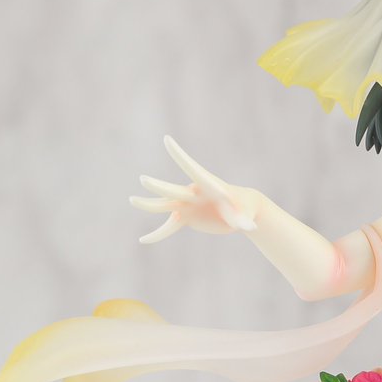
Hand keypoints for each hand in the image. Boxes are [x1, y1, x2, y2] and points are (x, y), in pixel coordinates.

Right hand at [130, 135, 259, 242]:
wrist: (240, 212)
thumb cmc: (245, 209)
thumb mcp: (245, 215)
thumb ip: (244, 220)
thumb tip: (249, 228)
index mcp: (208, 185)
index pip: (192, 168)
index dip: (180, 155)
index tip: (167, 140)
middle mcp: (193, 193)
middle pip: (173, 190)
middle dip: (160, 187)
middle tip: (144, 180)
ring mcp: (187, 205)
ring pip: (165, 205)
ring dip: (149, 204)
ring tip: (133, 200)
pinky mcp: (186, 217)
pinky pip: (168, 227)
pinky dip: (158, 234)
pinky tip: (144, 240)